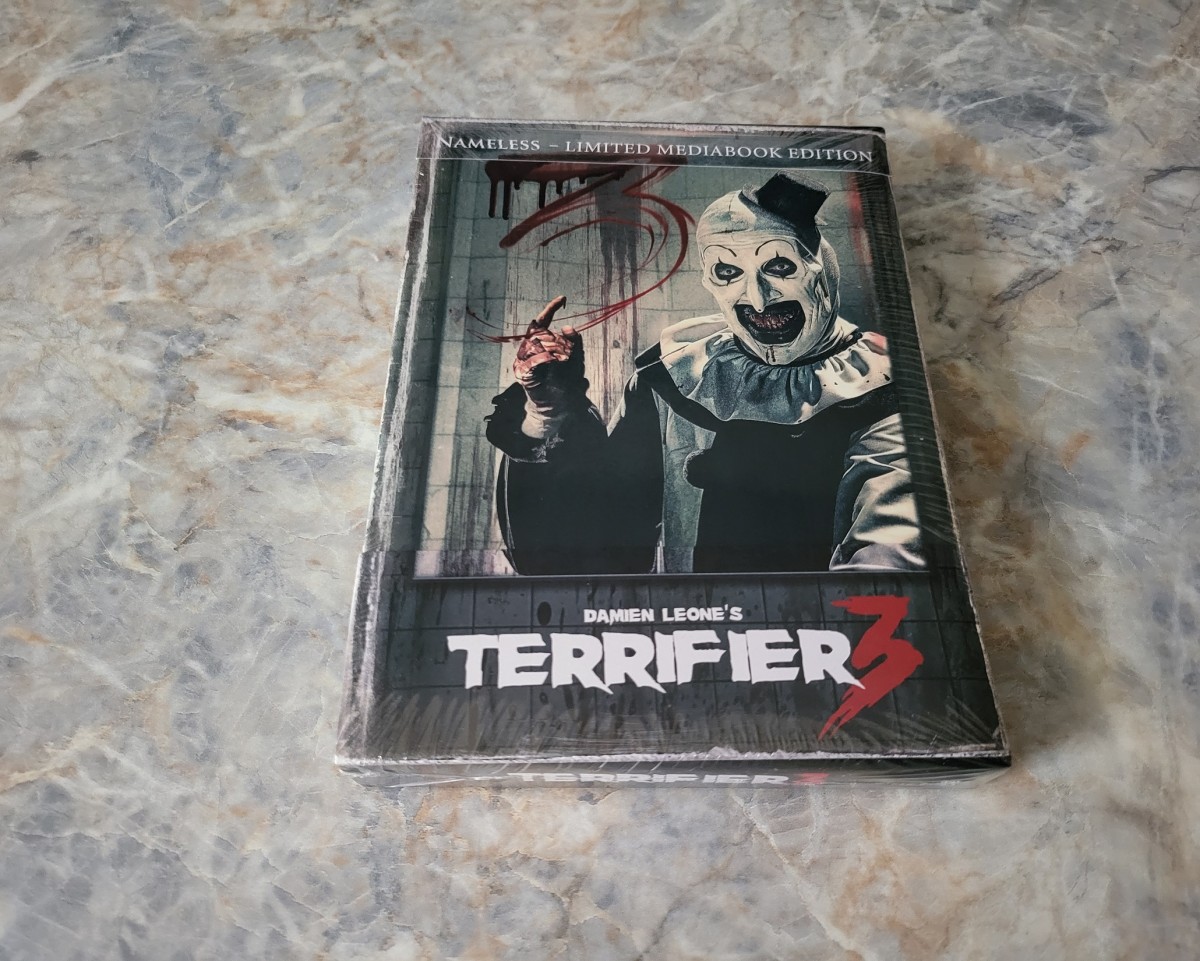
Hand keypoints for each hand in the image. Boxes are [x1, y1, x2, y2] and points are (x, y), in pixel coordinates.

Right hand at [513, 296, 585, 410]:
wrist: (555, 409)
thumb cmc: (564, 386)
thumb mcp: (576, 362)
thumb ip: (574, 345)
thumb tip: (568, 327)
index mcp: (541, 344)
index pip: (543, 322)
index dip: (551, 309)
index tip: (563, 299)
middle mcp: (530, 350)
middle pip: (544, 332)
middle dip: (561, 342)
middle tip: (569, 355)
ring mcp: (524, 360)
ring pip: (540, 343)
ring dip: (555, 351)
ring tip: (562, 362)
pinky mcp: (523, 372)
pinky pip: (534, 359)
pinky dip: (545, 359)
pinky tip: (553, 361)